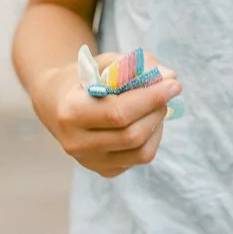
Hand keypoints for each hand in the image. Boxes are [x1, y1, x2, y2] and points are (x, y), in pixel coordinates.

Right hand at [31, 51, 181, 177]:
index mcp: (71, 112)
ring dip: (158, 124)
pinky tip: (148, 120)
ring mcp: (90, 161)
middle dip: (157, 110)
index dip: (150, 99)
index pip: (118, 113)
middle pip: (132, 135)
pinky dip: (153, 137)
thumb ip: (136, 66)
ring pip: (140, 151)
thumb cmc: (87, 78)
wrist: (58, 104)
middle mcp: (76, 143)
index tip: (174, 83)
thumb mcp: (106, 62)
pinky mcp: (104, 171)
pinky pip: (139, 158)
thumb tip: (170, 76)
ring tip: (158, 104)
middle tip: (169, 90)